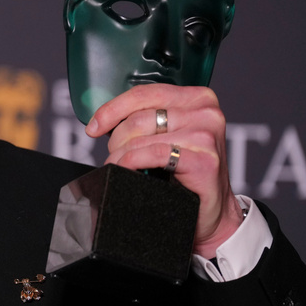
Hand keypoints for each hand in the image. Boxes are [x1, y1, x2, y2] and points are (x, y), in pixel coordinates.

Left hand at [86, 84, 242, 258]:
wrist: (211, 211)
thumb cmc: (185, 173)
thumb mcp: (169, 135)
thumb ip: (148, 120)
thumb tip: (103, 119)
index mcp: (197, 98)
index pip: (144, 94)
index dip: (113, 109)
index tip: (94, 126)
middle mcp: (206, 112)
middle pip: (139, 117)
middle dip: (116, 139)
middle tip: (114, 157)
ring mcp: (207, 135)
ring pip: (142, 138)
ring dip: (120, 155)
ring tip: (118, 167)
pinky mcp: (204, 160)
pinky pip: (154, 154)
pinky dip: (132, 162)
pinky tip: (126, 170)